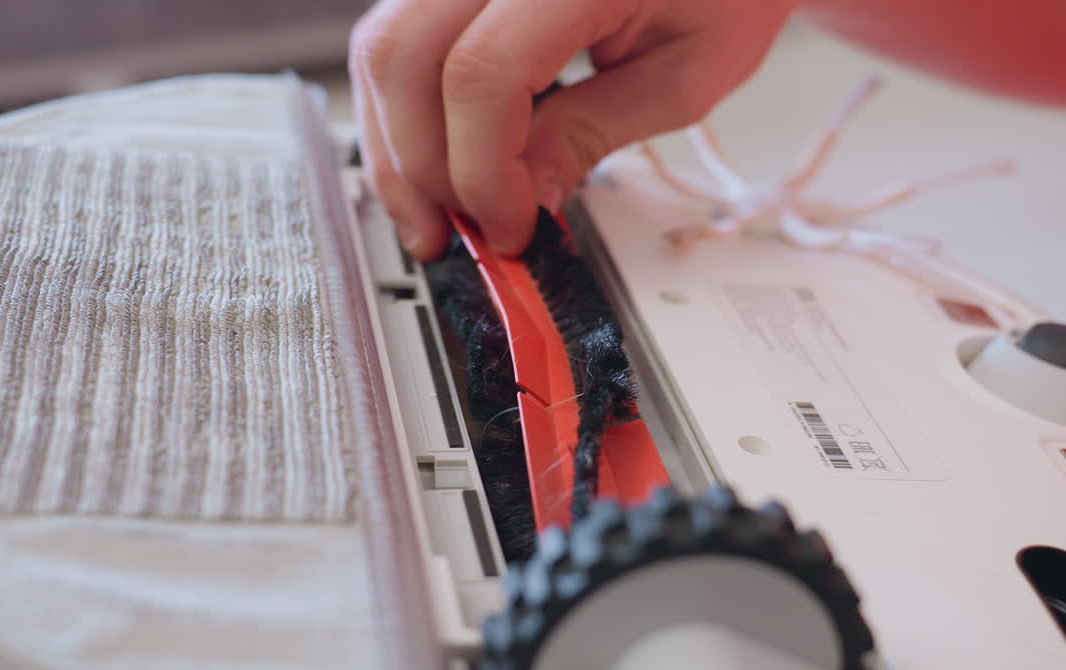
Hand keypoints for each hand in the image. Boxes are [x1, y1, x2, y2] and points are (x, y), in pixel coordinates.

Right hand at [349, 0, 794, 259]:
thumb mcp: (683, 74)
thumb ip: (591, 135)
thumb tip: (518, 199)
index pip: (481, 75)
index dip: (481, 171)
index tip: (508, 229)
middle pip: (404, 58)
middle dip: (422, 169)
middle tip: (458, 235)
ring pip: (382, 48)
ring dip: (398, 147)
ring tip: (438, 213)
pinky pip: (396, 37)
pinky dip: (405, 112)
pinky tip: (436, 161)